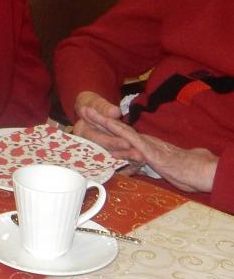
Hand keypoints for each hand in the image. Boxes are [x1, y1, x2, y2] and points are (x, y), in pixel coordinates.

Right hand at [71, 92, 144, 164]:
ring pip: (111, 160)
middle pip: (105, 152)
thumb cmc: (96, 106)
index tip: (127, 143)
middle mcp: (86, 144)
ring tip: (141, 161)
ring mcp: (94, 151)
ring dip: (127, 161)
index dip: (112, 142)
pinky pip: (115, 164)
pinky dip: (126, 165)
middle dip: (123, 154)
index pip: (97, 139)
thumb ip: (106, 108)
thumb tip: (114, 112)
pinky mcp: (104, 156)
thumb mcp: (98, 104)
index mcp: (81, 130)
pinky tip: (138, 165)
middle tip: (139, 157)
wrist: (93, 112)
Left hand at [73, 110, 218, 193]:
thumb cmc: (176, 169)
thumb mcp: (151, 164)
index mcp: (140, 142)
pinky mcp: (151, 153)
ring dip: (104, 123)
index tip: (87, 116)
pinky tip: (111, 139)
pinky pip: (135, 146)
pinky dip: (122, 142)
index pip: (118, 131)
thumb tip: (121, 162)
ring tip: (88, 114)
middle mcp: (141, 141)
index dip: (102, 123)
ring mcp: (145, 145)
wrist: (197, 169)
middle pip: (116, 128)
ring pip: (122, 132)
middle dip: (98, 119)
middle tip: (82, 109)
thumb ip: (136, 161)